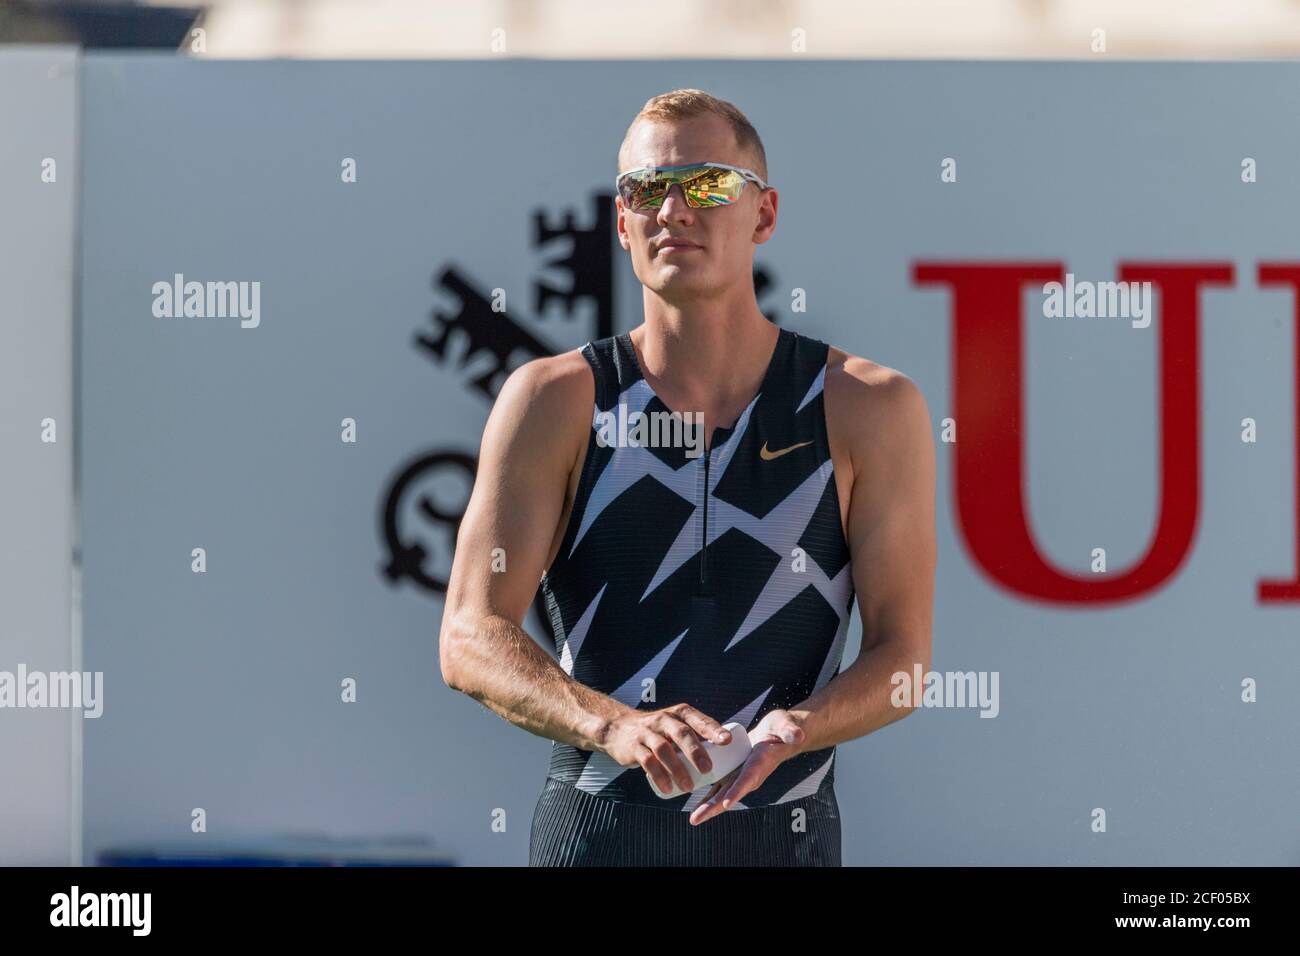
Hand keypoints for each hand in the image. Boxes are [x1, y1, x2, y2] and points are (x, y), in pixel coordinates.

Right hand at [601, 703, 732, 798]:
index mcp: (679, 714)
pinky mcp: (634, 746)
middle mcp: (664, 719)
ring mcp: (647, 732)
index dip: (713, 729)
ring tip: (689, 787)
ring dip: (677, 769)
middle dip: (696, 751)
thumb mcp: (675, 725)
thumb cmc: (658, 731)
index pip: (698, 720)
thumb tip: (726, 753)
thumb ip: (695, 735)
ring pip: (664, 749)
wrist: (619, 729)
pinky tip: (667, 788)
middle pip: (682, 733)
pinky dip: (658, 776)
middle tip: (708, 769)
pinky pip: (647, 761)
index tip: (727, 741)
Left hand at [688, 709, 804, 825]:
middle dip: (715, 807)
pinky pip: (720, 787)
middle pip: (731, 793)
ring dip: (708, 806)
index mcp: (760, 763)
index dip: (737, 791)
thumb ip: (790, 731)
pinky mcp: (734, 773)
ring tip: (693, 819)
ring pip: (723, 794)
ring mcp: (741, 776)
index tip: (726, 804)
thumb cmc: (783, 729)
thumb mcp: (786, 726)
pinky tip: (696, 806)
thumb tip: (798, 735)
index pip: (748, 779)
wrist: (779, 735)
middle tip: (696, 819)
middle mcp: (750, 774)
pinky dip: (708, 796)